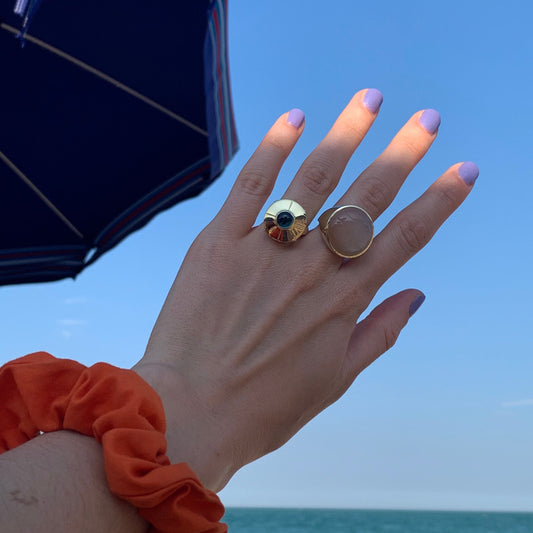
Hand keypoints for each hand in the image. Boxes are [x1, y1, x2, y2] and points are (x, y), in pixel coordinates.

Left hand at [133, 89, 476, 491]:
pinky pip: (249, 187)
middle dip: (401, 155)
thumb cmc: (264, 406)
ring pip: (312, 180)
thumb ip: (379, 333)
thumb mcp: (335, 380)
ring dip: (344, 136)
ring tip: (368, 101)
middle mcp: (310, 268)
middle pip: (365, 199)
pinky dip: (271, 149)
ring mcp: (263, 251)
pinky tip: (293, 119)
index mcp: (342, 301)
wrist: (190, 412)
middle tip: (424, 120)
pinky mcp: (218, 243)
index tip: (463, 171)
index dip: (438, 202)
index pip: (403, 239)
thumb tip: (416, 296)